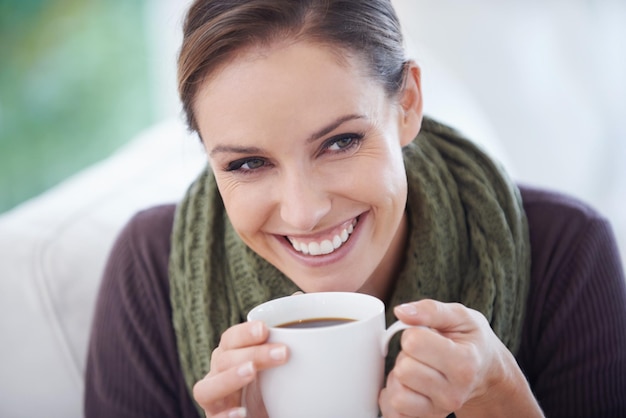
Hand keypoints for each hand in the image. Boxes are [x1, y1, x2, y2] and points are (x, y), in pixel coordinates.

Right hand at [192, 320, 288, 417]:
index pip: (231, 338)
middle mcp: (219, 375)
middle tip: (282, 353)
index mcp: (232, 355)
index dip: (244, 332)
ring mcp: (216, 400)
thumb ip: (289, 333)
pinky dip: (225, 416)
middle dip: (251, 353)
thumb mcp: (283, 361)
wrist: (275, 415)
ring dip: (229, 378)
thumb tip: (299, 299)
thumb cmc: (275, 386)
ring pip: (206, 387)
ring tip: (251, 372)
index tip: (266, 328)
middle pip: (223, 358)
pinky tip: (242, 412)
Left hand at [379, 299, 509, 417]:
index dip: (413, 332)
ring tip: (417, 369)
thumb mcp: (460, 317)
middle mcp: (454, 393)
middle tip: (423, 354)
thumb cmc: (470, 342)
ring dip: (399, 378)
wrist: (485, 373)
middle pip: (403, 369)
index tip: (426, 334)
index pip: (413, 342)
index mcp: (464, 363)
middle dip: (406, 355)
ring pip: (396, 394)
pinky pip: (393, 413)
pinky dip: (392, 397)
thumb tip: (401, 311)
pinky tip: (408, 386)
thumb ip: (430, 310)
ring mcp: (440, 410)